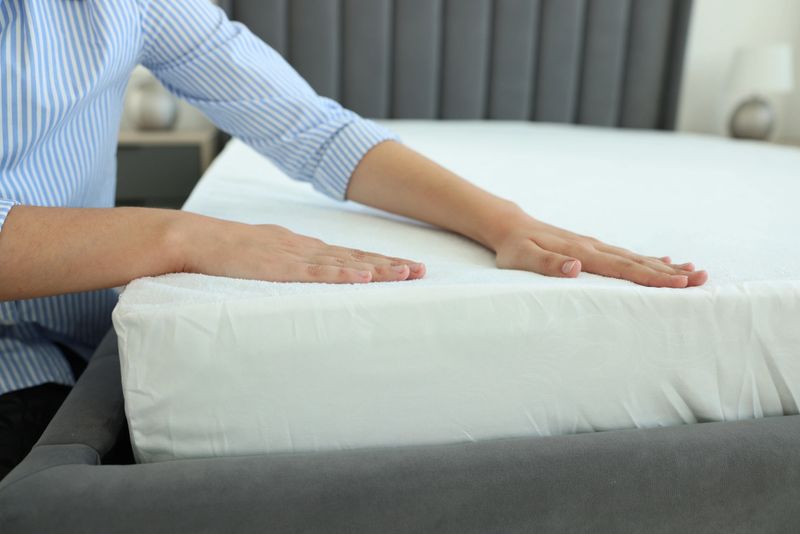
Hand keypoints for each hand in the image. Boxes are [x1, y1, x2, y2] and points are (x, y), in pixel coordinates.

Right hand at [179, 216, 425, 283]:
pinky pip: (317, 272)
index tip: (407, 267)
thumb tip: (310, 271)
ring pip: (345, 262)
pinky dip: (343, 273)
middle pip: (357, 256)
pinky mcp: (280, 268)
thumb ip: (290, 262)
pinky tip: (364, 274)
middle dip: (391, 264)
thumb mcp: (267, 253)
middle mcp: (307, 248)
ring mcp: (295, 256)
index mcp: (304, 247)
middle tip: (422, 270)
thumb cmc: (229, 250)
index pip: (350, 254)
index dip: (380, 261)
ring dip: (378, 268)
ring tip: (406, 273)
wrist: (196, 239)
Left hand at [492, 213, 707, 287]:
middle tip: (702, 279)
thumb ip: (545, 264)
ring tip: (694, 272)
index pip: (622, 268)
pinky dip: (647, 259)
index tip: (680, 284)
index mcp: (580, 253)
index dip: (652, 277)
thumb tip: (575, 267)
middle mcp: (592, 248)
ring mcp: (594, 246)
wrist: (510, 226)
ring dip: (665, 266)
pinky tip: (665, 261)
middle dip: (670, 272)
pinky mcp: (591, 247)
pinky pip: (625, 255)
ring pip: (635, 257)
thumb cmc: (513, 248)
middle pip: (637, 262)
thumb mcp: (520, 259)